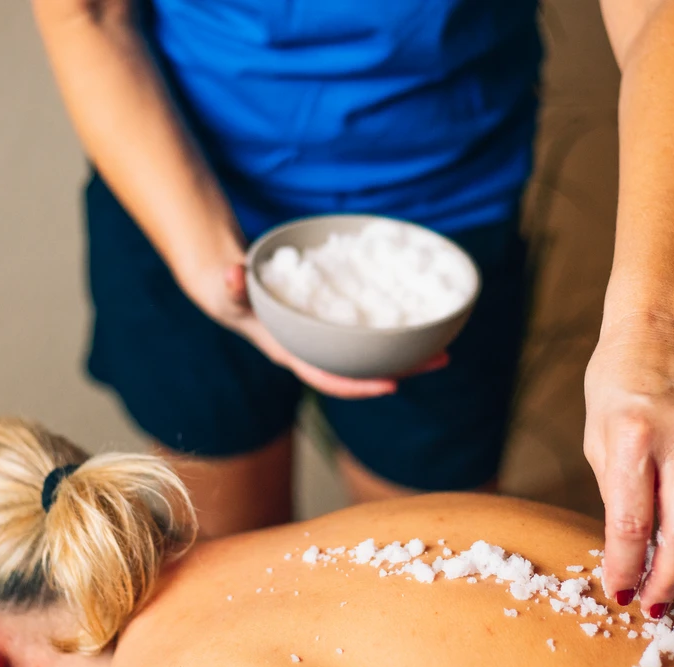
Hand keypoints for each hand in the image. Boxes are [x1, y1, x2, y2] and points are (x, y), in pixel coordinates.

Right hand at [174, 240, 445, 398]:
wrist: (235, 290)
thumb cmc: (231, 293)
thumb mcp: (228, 289)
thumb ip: (231, 284)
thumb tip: (232, 273)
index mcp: (292, 353)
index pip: (328, 379)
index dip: (359, 386)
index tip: (391, 386)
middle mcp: (315, 352)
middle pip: (363, 370)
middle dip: (403, 370)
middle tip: (442, 358)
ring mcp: (328, 341)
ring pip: (372, 354)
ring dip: (407, 353)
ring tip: (444, 346)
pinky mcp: (336, 327)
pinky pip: (369, 333)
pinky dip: (393, 328)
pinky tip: (420, 318)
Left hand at [583, 312, 673, 617]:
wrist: (660, 332)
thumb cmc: (614, 380)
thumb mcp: (596, 435)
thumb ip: (613, 490)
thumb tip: (624, 543)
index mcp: (633, 438)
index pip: (631, 523)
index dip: (624, 566)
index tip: (616, 591)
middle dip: (667, 580)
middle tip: (650, 606)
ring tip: (664, 588)